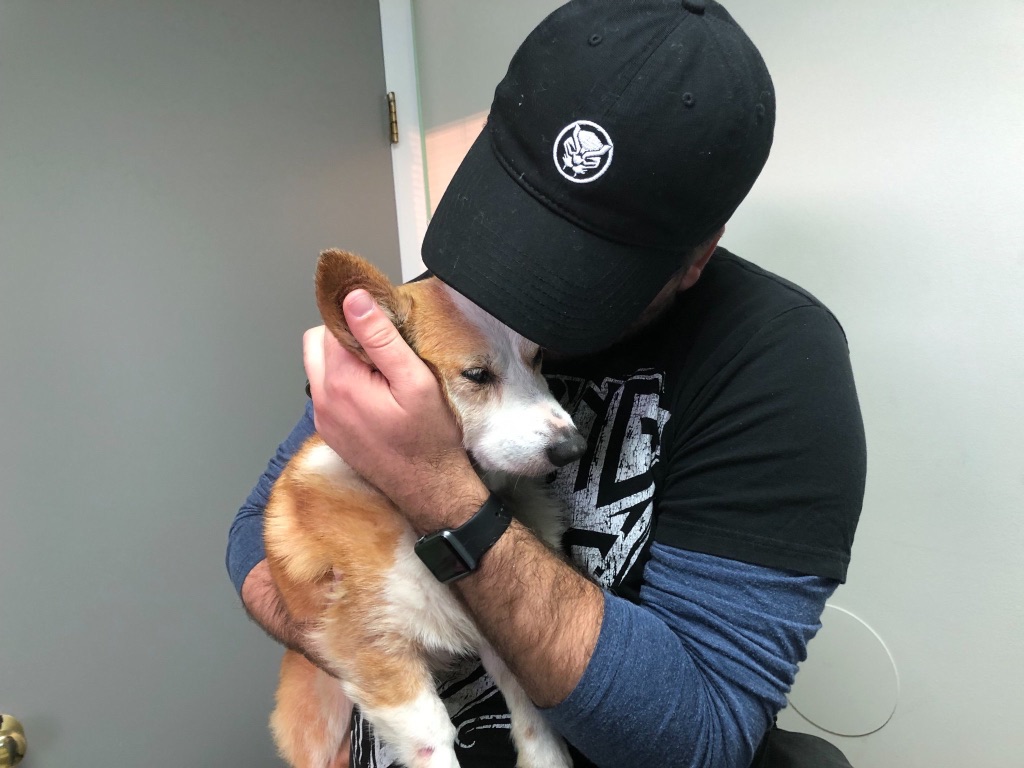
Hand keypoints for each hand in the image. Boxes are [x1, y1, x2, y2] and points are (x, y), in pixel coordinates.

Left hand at [302, 290, 486, 530]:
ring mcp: (323, 418)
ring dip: (343, 359)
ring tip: (380, 371)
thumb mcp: (415, 381)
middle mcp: (323, 400)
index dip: (360, 318)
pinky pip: (327, 391)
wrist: (429, 489)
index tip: (387, 327)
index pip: (333, 325)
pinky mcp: (330, 431)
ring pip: (319, 366)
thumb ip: (381, 338)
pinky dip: (344, 382)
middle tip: (383, 349)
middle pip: (317, 343)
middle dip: (345, 336)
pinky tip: (375, 393)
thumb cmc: (429, 439)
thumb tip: (355, 299)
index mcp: (340, 383)